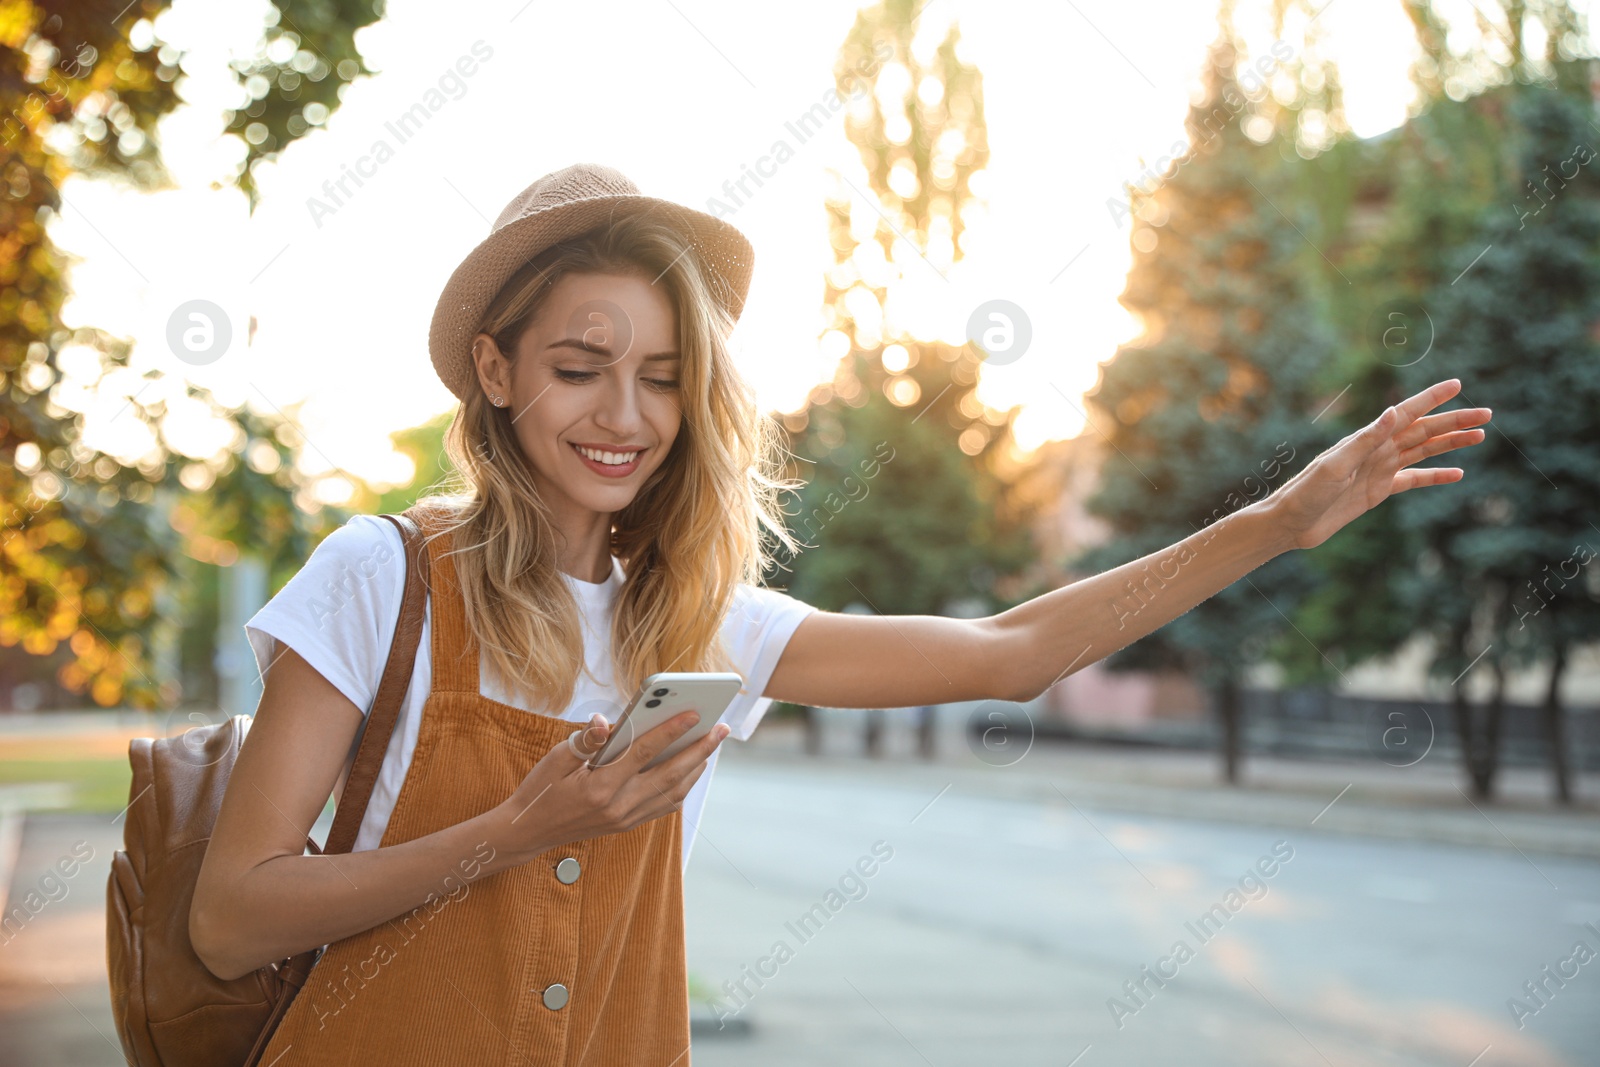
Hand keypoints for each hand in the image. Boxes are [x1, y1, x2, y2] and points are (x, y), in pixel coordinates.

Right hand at [493, 709, 729, 859]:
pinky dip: (681, 786)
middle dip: (700, 750)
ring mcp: (625, 819)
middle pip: (671, 775)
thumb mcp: (555, 759)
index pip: (644, 753)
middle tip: (721, 728)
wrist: (528, 832)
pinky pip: (664, 806)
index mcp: (601, 788)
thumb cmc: (541, 790)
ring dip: (696, 768)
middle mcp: (619, 807)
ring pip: (674, 794)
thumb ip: (586, 740)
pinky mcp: (627, 825)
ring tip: (711, 745)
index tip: (693, 712)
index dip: (670, 730)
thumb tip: (607, 721)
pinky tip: (689, 769)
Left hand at [1267, 378, 1490, 550]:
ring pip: (1424, 452)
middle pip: (1424, 431)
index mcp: (1368, 440)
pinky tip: (1457, 473)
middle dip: (1455, 422)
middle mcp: (1377, 450)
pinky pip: (1414, 480)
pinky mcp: (1378, 491)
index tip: (1458, 385)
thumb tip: (1395, 411)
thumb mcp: (1337, 465)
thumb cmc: (1307, 492)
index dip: (1432, 398)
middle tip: (1487, 413)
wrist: (1291, 523)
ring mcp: (1380, 470)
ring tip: (1480, 436)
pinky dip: (1436, 476)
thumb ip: (1367, 440)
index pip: (1408, 413)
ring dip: (1451, 443)